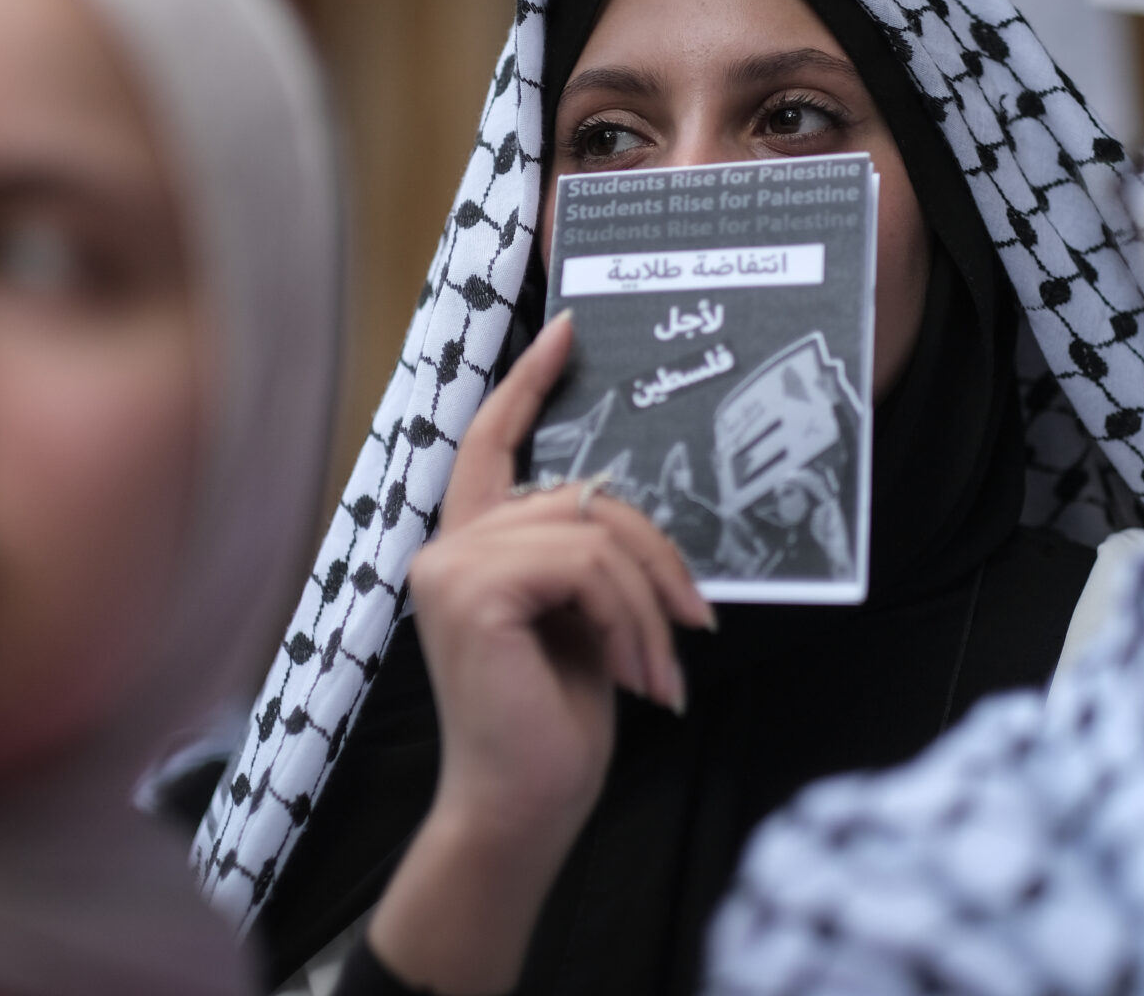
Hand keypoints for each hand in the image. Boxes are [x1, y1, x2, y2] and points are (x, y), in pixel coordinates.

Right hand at [368, 311, 713, 993]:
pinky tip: (641, 675)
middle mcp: (447, 547)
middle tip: (696, 625)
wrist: (522, 810)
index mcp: (471, 549)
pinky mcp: (471, 591)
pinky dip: (631, 618)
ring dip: (648, 603)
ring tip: (663, 669)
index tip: (571, 333)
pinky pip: (586, 566)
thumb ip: (584, 558)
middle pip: (582, 495)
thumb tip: (626, 515)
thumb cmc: (551, 725)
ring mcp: (451, 566)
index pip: (490, 445)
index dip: (528, 384)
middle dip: (655, 556)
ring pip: (594, 532)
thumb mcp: (582, 622)